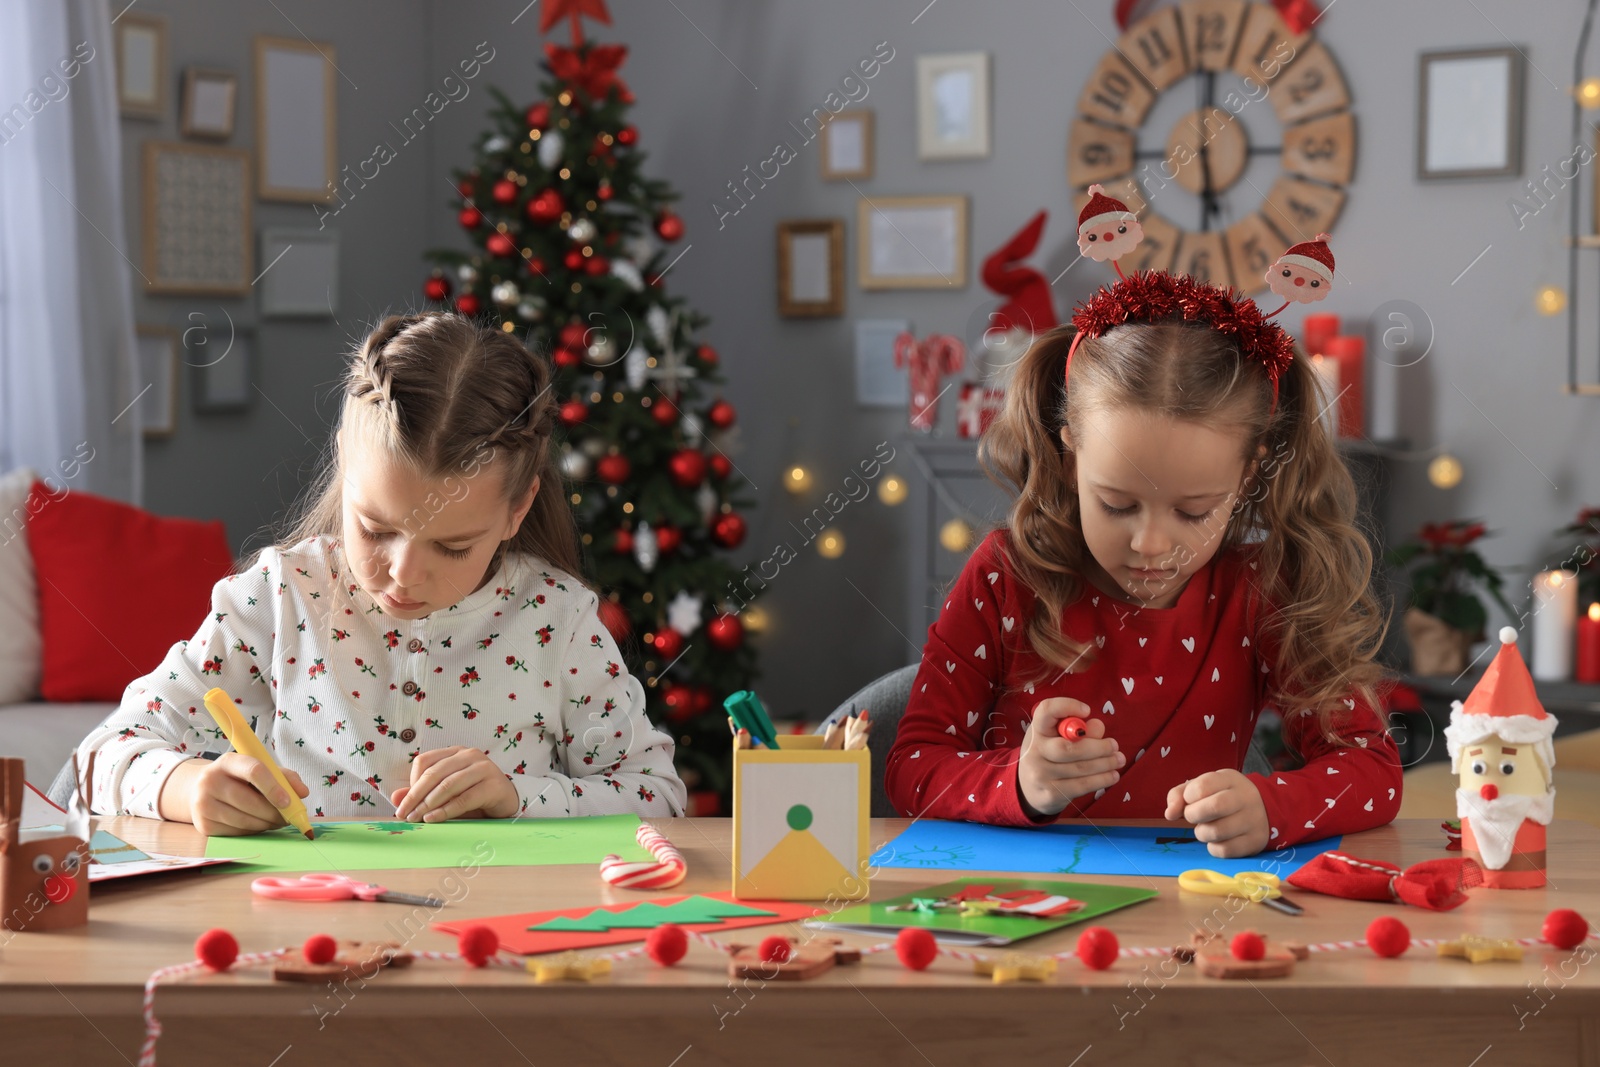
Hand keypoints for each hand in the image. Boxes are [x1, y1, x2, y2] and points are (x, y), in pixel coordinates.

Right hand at [161, 754, 309, 836]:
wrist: (200, 790)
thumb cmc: (238, 778)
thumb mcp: (259, 769)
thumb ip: (284, 777)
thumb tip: (303, 793)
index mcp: (228, 762)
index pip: (254, 771)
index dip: (274, 788)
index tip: (289, 802)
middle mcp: (210, 781)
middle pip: (249, 801)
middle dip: (274, 813)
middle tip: (288, 818)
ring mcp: (203, 804)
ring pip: (244, 820)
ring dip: (266, 824)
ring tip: (276, 821)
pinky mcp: (203, 825)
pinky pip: (236, 832)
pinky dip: (253, 831)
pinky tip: (259, 825)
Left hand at [391, 746, 518, 821]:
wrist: (506, 801)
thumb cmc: (474, 796)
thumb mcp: (446, 794)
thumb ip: (422, 793)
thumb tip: (395, 797)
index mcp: (455, 752)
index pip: (425, 761)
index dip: (411, 782)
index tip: (404, 803)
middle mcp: (469, 755)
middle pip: (434, 773)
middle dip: (415, 796)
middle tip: (404, 814)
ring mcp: (483, 768)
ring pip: (448, 785)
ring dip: (428, 804)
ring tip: (417, 819)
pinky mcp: (493, 785)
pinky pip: (464, 798)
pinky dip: (446, 810)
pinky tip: (433, 819)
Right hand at [1016, 698, 1123, 818]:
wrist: (1028, 789)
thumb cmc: (1049, 755)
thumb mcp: (1057, 737)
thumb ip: (1079, 729)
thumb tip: (1098, 727)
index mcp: (1037, 730)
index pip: (1046, 711)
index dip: (1067, 706)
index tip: (1087, 710)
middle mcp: (1035, 751)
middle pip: (1068, 748)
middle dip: (1097, 747)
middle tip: (1114, 745)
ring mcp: (1041, 775)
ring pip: (1080, 768)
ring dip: (1105, 763)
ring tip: (1119, 759)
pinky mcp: (1051, 794)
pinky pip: (1082, 786)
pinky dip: (1102, 780)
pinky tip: (1113, 776)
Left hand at [1164, 770, 1269, 857]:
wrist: (1263, 809)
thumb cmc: (1223, 796)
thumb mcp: (1203, 787)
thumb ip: (1180, 795)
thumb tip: (1169, 814)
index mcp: (1230, 779)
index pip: (1202, 786)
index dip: (1188, 797)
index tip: (1190, 800)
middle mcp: (1245, 797)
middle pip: (1214, 807)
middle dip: (1193, 815)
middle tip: (1193, 816)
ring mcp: (1253, 820)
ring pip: (1217, 832)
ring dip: (1202, 833)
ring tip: (1205, 828)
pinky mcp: (1255, 842)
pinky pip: (1225, 850)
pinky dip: (1213, 848)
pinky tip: (1217, 840)